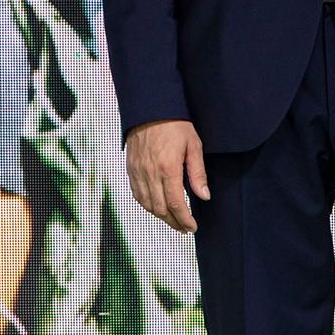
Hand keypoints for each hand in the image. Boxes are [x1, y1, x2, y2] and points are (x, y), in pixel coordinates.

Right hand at [124, 118, 209, 232]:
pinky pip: (136, 193)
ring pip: (146, 204)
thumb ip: (197, 173)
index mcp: (167, 168)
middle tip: (184, 228)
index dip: (184, 220)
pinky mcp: (130, 168)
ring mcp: (137, 171)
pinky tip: (155, 206)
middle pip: (160, 208)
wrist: (149, 107)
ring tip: (171, 220)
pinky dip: (146, 205)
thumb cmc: (174, 124)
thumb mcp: (193, 146)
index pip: (176, 204)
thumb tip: (203, 196)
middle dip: (173, 222)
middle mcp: (150, 173)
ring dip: (159, 216)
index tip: (192, 227)